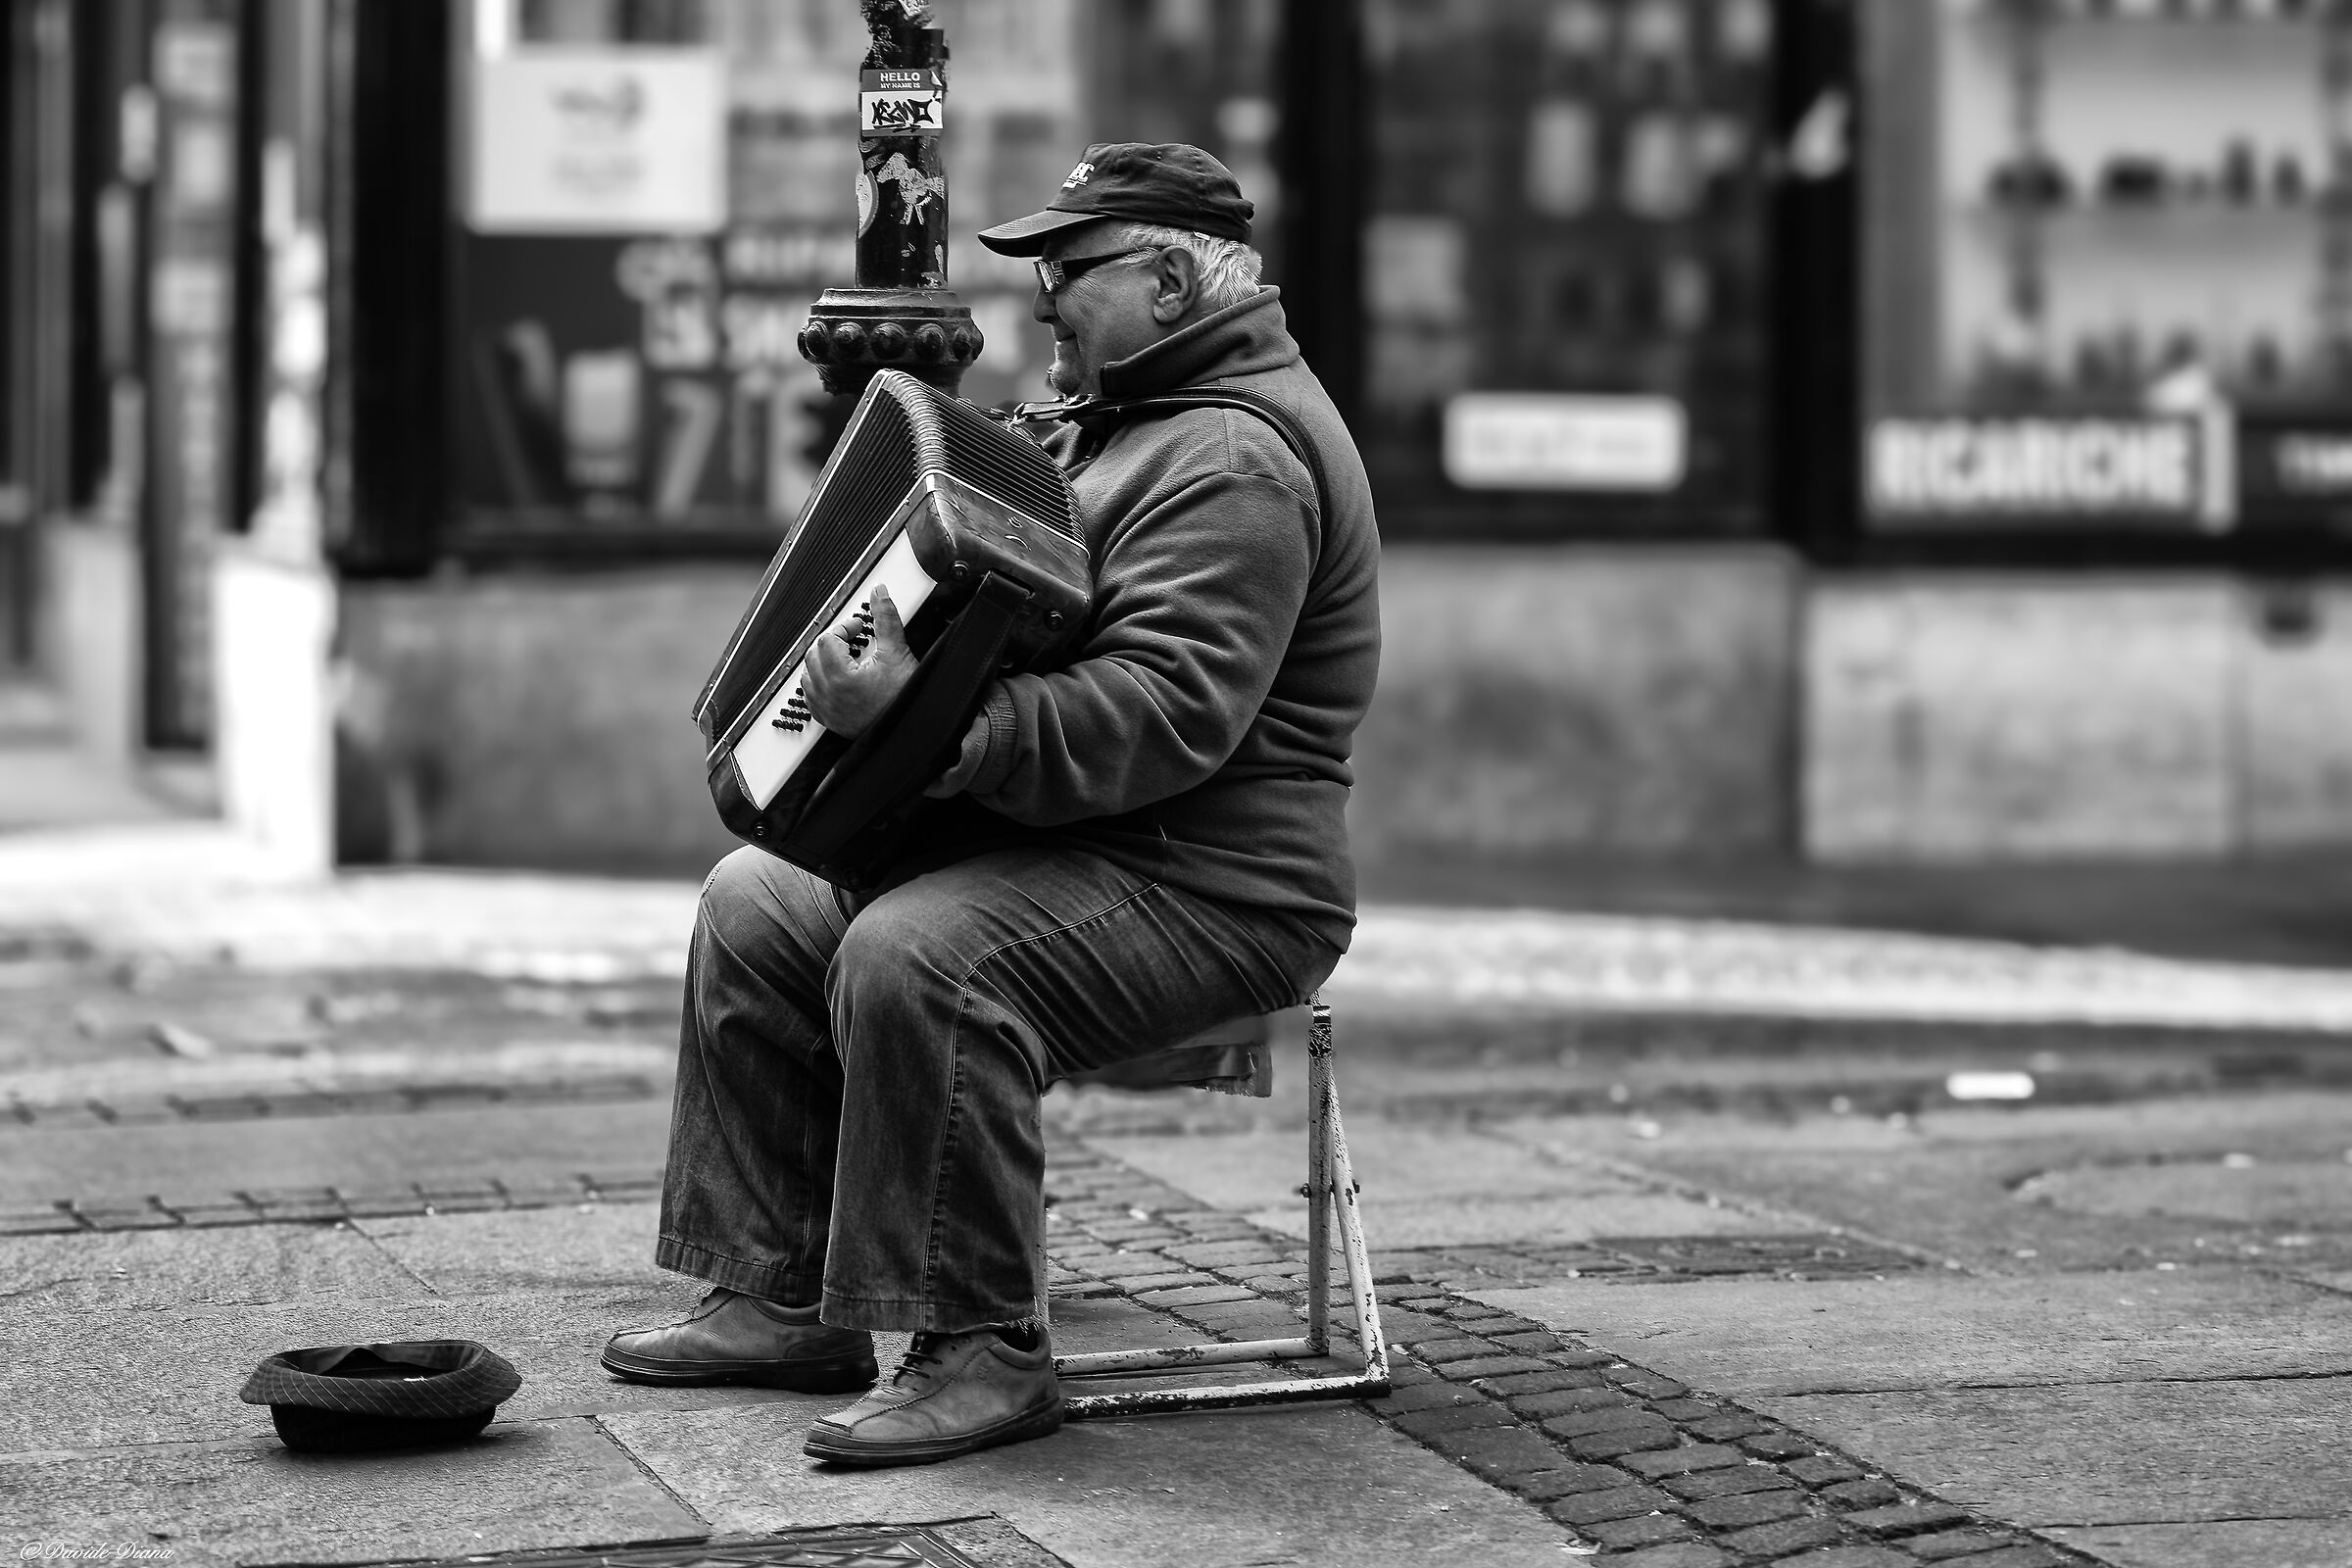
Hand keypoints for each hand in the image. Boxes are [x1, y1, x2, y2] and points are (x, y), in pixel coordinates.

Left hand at [804, 584, 918, 738]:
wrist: (910, 730)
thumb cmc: (904, 699)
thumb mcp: (898, 654)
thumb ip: (886, 620)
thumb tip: (879, 594)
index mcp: (841, 677)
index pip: (827, 639)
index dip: (844, 628)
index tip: (858, 628)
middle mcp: (828, 695)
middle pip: (814, 655)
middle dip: (832, 643)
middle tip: (853, 641)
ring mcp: (826, 710)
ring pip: (807, 676)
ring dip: (822, 663)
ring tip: (845, 659)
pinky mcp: (829, 721)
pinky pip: (810, 698)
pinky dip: (818, 685)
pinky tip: (837, 680)